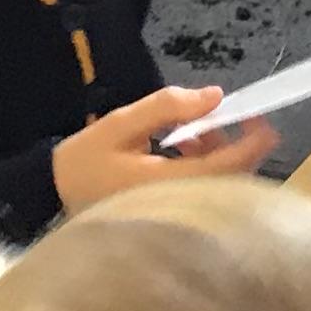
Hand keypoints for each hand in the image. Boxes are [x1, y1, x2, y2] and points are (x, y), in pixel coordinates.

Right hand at [51, 85, 276, 211]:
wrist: (52, 196)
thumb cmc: (84, 162)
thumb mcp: (120, 125)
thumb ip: (167, 108)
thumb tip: (216, 96)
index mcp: (171, 185)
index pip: (231, 166)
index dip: (253, 141)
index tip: (258, 115)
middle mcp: (182, 205)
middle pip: (233, 177)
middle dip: (234, 142)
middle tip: (219, 114)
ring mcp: (178, 213)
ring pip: (219, 182)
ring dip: (217, 152)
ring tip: (192, 128)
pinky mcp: (172, 214)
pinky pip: (203, 188)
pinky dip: (203, 165)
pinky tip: (179, 147)